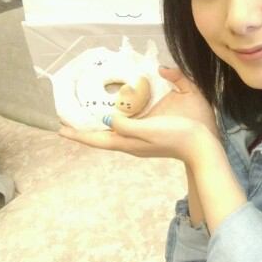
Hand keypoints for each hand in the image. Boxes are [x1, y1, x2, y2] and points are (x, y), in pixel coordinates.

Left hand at [59, 68, 219, 161]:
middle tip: (68, 121)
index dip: (79, 134)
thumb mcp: (149, 129)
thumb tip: (107, 119)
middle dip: (85, 130)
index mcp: (128, 142)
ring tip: (86, 118)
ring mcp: (140, 142)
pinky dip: (113, 124)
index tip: (60, 128)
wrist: (201, 146)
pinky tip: (115, 116)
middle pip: (101, 139)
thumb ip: (126, 125)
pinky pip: (124, 131)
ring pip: (112, 135)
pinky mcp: (149, 137)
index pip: (97, 140)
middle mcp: (131, 144)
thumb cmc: (177, 136)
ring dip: (98, 127)